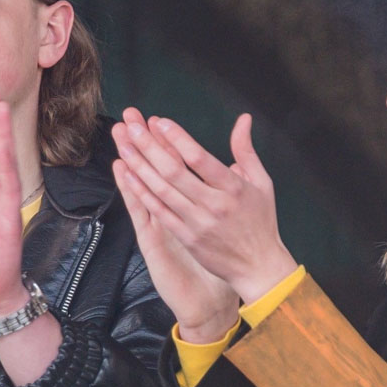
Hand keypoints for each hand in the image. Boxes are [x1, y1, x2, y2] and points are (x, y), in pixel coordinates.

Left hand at [113, 110, 297, 302]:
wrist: (258, 266)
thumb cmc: (261, 222)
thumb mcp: (262, 183)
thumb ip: (246, 150)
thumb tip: (243, 119)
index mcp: (233, 187)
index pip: (200, 158)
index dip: (178, 139)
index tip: (160, 122)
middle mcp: (214, 204)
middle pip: (174, 172)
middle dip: (150, 147)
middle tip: (132, 128)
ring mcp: (198, 223)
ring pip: (162, 191)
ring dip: (140, 167)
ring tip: (124, 147)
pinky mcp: (187, 238)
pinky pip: (160, 212)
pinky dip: (143, 193)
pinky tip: (129, 177)